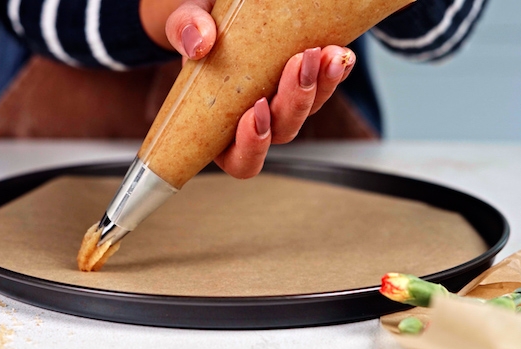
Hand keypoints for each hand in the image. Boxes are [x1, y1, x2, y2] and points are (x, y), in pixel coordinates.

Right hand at [162, 1, 355, 178]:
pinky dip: (335, 72)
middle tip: (295, 66)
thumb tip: (198, 42)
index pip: (241, 160)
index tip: (255, 112)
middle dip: (293, 102)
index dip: (251, 147)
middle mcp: (256, 123)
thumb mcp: (183, 26)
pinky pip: (326, 86)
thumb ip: (185, 31)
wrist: (217, 16)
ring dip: (319, 86)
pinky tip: (337, 53)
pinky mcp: (304, 82)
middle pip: (282, 132)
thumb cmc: (198, 35)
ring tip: (322, 55)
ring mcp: (283, 104)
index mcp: (220, 130)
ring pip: (308, 111)